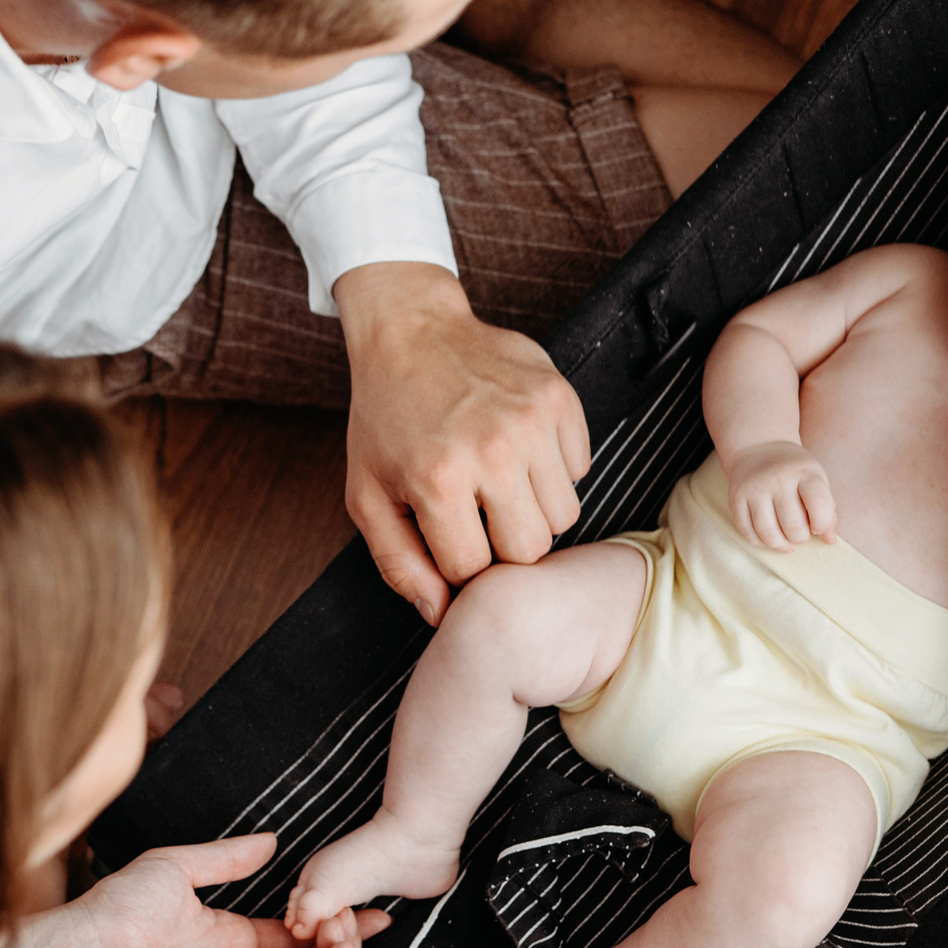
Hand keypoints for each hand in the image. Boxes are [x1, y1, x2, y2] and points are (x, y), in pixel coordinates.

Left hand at [0, 834, 387, 947]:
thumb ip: (228, 857)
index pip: (292, 933)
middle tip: (369, 916)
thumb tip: (272, 841)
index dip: (329, 919)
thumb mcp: (179, 865)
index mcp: (226, 936)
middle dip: (343, 940)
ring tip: (349, 929)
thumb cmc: (119, 907)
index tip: (367, 903)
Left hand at [335, 263, 589, 625]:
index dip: (460, 565)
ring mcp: (531, 421)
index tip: (448, 540)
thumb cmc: (385, 419)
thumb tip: (441, 615)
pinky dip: (553, 470)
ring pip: (565, 515)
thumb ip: (398, 564)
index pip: (476, 570)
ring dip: (532, 509)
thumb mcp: (368, 495)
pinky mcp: (560, 398)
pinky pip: (579, 469)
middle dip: (502, 543)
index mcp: (438, 480)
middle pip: (531, 549)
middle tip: (477, 513)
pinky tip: (518, 449)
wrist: (410, 332)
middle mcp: (491, 450)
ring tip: (498, 481)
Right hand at [721, 440, 836, 549]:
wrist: (758, 448)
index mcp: (804, 473)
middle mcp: (777, 479)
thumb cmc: (795, 471)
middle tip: (801, 533)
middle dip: (801, 538)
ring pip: (768, 534)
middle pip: (793, 527)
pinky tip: (769, 537)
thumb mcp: (817, 480)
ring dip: (781, 545)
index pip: (819, 506)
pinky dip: (760, 542)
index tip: (818, 526)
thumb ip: (827, 510)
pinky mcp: (736, 498)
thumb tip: (830, 541)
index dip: (822, 525)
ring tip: (787, 542)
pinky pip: (747, 532)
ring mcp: (754, 489)